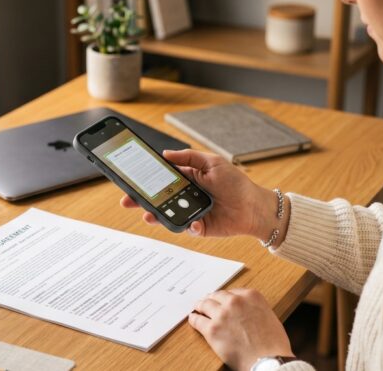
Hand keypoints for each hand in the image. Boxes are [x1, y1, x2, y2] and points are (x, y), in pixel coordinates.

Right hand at [120, 149, 285, 239]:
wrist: (255, 208)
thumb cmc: (236, 183)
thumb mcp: (213, 163)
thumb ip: (189, 158)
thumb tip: (165, 153)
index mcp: (187, 178)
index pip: (161, 178)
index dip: (146, 179)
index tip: (131, 179)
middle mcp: (186, 195)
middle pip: (158, 198)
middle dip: (142, 200)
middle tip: (128, 201)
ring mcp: (190, 212)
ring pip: (167, 215)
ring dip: (157, 216)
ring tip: (149, 215)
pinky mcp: (198, 227)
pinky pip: (186, 228)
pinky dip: (187, 226)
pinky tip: (193, 222)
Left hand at [189, 289, 292, 370]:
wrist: (269, 361)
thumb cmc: (273, 344)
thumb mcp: (269, 316)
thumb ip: (254, 309)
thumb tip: (245, 312)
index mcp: (251, 296)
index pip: (232, 292)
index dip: (224, 298)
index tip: (220, 300)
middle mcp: (235, 301)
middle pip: (216, 296)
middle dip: (211, 299)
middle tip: (206, 303)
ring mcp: (222, 315)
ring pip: (205, 304)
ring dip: (200, 306)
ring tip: (198, 309)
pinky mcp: (212, 329)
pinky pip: (197, 320)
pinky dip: (194, 319)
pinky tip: (193, 319)